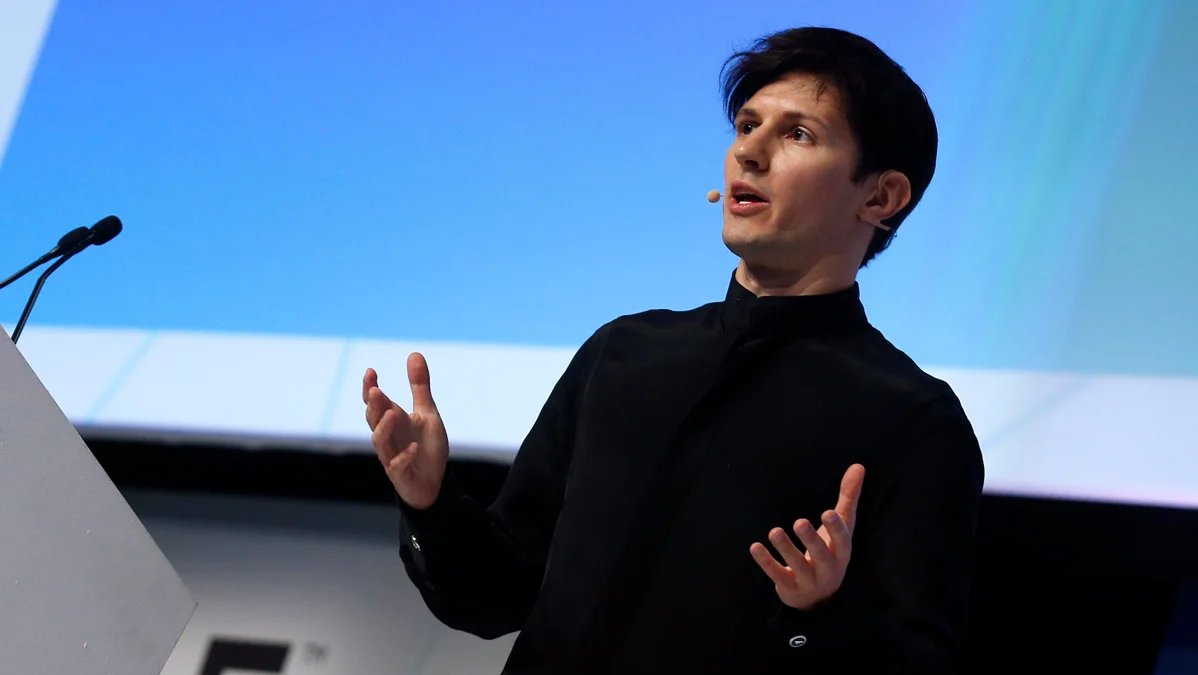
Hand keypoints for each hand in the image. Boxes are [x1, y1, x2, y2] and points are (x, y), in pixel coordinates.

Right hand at [362, 353, 448, 509]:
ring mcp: (392, 455)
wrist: (433, 482)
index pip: (375, 402)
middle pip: (373, 419)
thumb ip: (419, 386)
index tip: (371, 371)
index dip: (370, 387)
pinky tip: (415, 448)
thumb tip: (414, 353)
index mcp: (393, 419)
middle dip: (373, 405)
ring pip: (380, 442)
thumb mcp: (427, 412)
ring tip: (392, 413)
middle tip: (375, 390)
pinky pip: (398, 465)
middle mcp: (388, 436)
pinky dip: (404, 457)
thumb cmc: (426, 446)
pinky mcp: (400, 474)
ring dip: (384, 428)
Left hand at [749, 463, 864, 610]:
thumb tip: (858, 465)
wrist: (818, 598)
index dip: (836, 529)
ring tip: (774, 531)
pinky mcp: (789, 587)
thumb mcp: (841, 526)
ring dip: (786, 549)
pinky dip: (766, 562)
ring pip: (798, 566)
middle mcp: (828, 569)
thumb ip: (848, 497)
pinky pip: (777, 575)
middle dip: (811, 540)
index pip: (842, 541)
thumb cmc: (831, 551)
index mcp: (841, 552)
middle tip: (799, 522)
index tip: (828, 513)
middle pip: (821, 556)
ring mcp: (808, 580)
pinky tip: (755, 546)